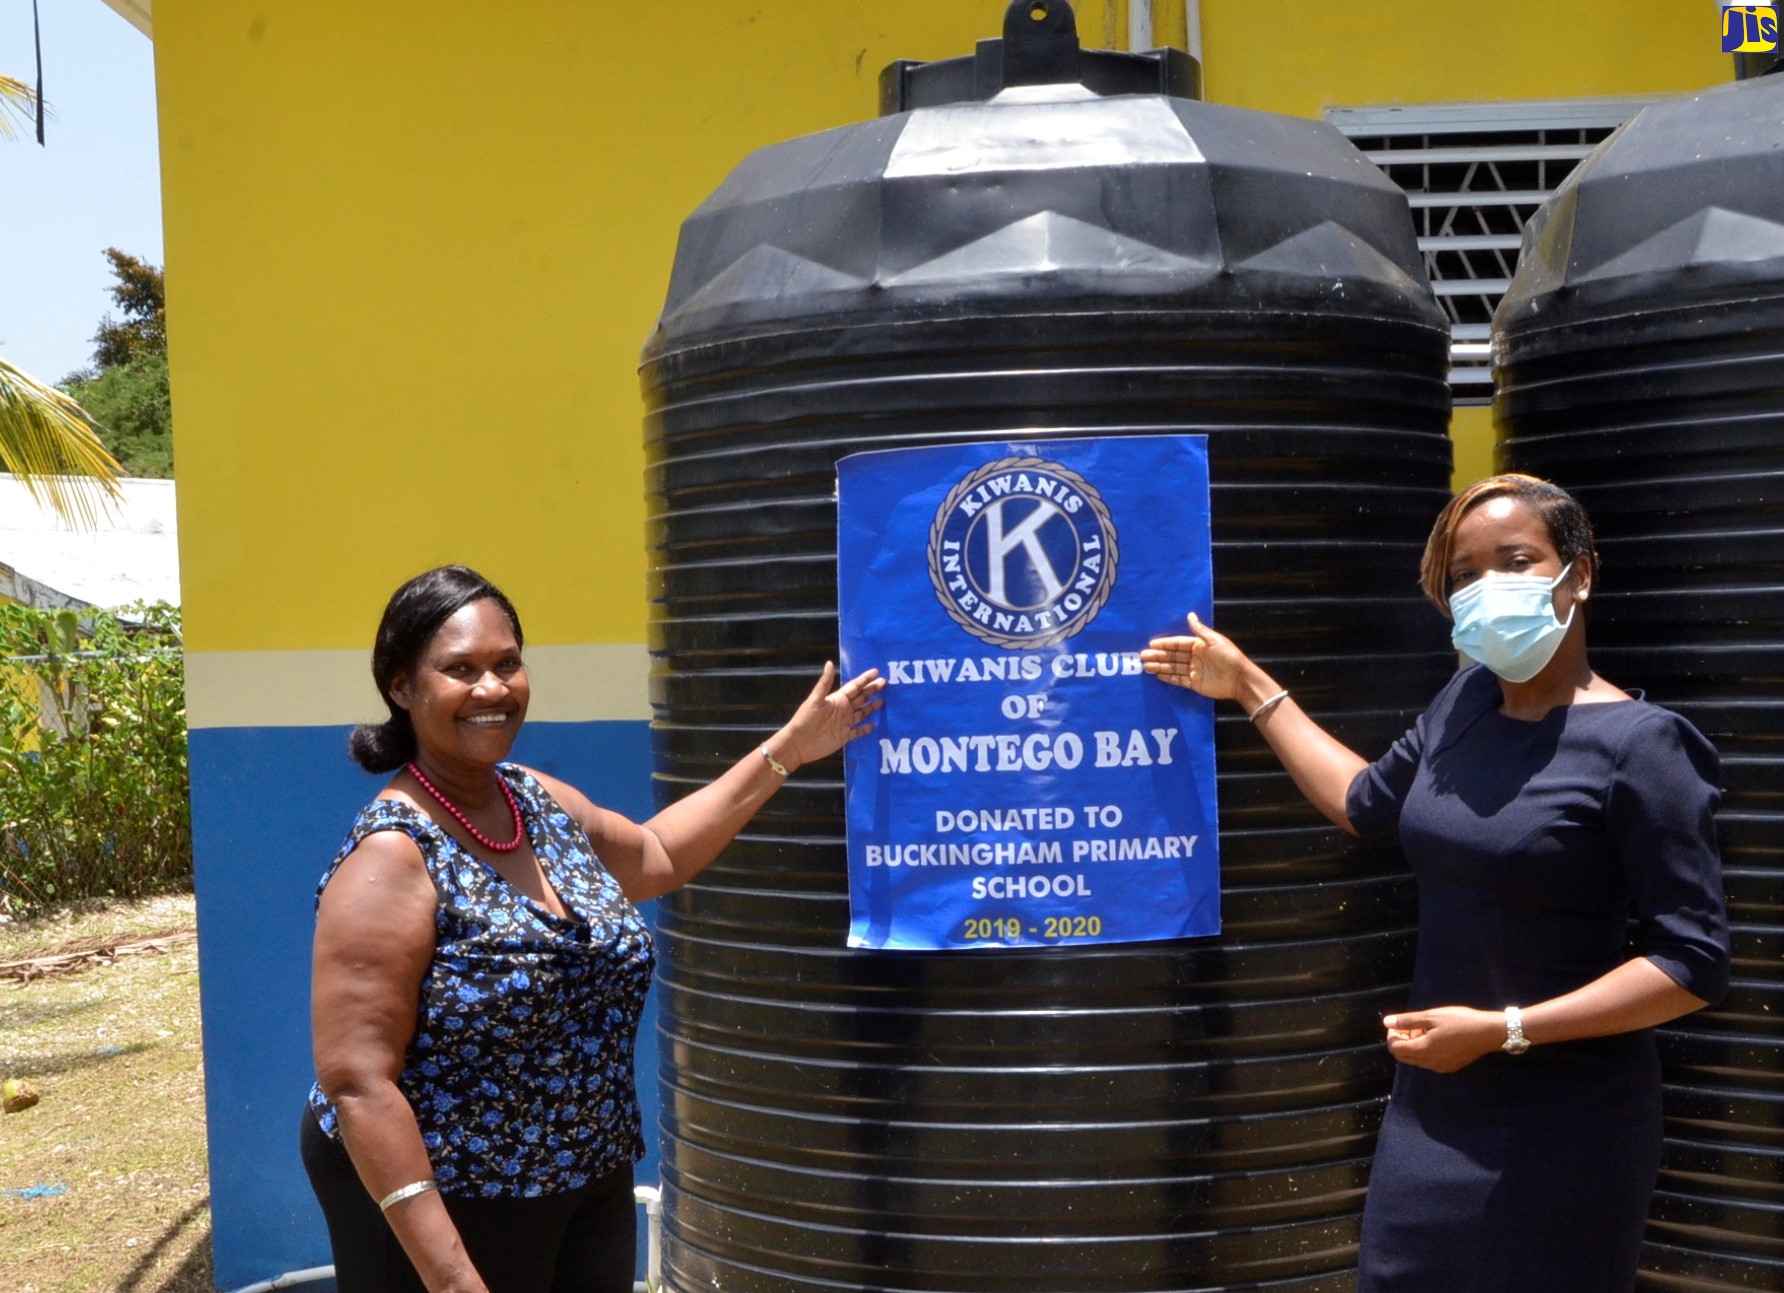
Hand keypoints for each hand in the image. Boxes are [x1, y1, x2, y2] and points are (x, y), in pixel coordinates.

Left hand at [773, 663, 885, 770]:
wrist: (798, 744)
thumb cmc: (804, 720)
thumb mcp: (815, 700)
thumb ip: (824, 683)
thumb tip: (829, 663)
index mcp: (836, 699)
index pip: (854, 687)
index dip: (865, 679)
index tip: (876, 672)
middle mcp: (842, 710)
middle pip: (861, 698)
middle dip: (872, 690)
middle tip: (885, 683)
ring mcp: (844, 723)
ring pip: (862, 713)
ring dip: (872, 707)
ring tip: (884, 700)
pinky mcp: (844, 736)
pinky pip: (858, 731)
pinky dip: (866, 729)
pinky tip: (874, 725)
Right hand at [1140, 612, 1247, 701]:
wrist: (1239, 679)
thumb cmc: (1229, 657)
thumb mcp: (1215, 640)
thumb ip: (1200, 629)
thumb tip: (1190, 615)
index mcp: (1199, 645)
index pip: (1178, 643)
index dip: (1165, 643)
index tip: (1152, 643)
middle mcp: (1195, 657)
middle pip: (1173, 655)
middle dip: (1158, 655)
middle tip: (1143, 656)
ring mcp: (1194, 670)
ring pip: (1173, 667)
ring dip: (1160, 666)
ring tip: (1146, 666)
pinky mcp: (1194, 683)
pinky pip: (1178, 679)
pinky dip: (1168, 677)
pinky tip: (1158, 675)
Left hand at [1382, 1006, 1506, 1072]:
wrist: (1488, 1033)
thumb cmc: (1459, 1021)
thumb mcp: (1431, 1016)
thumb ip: (1408, 1021)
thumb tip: (1387, 1022)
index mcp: (1423, 1050)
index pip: (1395, 1048)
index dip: (1392, 1036)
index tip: (1400, 1024)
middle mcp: (1429, 1063)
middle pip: (1403, 1056)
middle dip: (1401, 1041)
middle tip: (1411, 1025)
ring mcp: (1440, 1067)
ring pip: (1416, 1059)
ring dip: (1413, 1045)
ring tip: (1425, 1029)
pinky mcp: (1449, 1067)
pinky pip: (1428, 1062)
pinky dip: (1425, 1051)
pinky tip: (1435, 1037)